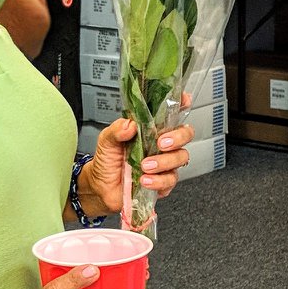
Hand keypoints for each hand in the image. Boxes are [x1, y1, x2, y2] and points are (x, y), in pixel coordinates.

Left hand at [82, 99, 193, 215]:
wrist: (102, 188)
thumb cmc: (107, 161)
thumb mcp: (106, 141)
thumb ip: (116, 130)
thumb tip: (130, 125)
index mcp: (150, 129)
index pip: (171, 113)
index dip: (181, 104)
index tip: (184, 101)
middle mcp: (161, 144)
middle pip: (185, 134)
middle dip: (177, 137)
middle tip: (161, 143)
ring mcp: (165, 163)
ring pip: (181, 158)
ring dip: (164, 162)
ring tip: (144, 166)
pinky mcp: (163, 182)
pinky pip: (171, 180)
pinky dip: (158, 181)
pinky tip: (145, 180)